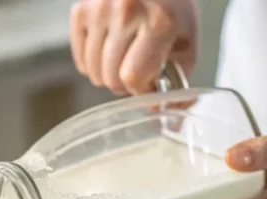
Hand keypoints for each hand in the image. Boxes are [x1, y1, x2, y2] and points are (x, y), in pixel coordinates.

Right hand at [70, 0, 197, 95]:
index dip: (141, 89)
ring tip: (122, 59)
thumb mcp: (186, 44)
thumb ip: (177, 84)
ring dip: (107, 75)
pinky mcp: (81, 10)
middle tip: (136, 71)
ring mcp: (99, 9)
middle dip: (124, 84)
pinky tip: (108, 51)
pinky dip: (92, 64)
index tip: (149, 83)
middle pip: (110, 78)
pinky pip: (80, 59)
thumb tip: (165, 120)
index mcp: (158, 21)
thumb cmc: (171, 12)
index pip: (133, 77)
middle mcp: (125, 11)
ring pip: (92, 72)